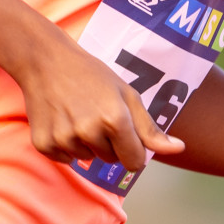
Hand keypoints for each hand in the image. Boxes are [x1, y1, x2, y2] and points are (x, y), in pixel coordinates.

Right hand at [9, 28, 185, 171]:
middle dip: (109, 142)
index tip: (124, 132)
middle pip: (111, 160)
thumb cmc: (92, 75)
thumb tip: (179, 149)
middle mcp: (89, 132)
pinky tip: (62, 120)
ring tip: (77, 113)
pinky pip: (65, 159)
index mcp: (115, 120)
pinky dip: (66, 145)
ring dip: (86, 143)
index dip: (133, 149)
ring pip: (87, 159)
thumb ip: (151, 128)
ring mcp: (64, 139)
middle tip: (96, 113)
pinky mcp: (44, 144)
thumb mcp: (127, 94)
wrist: (46, 61)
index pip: (134, 162)